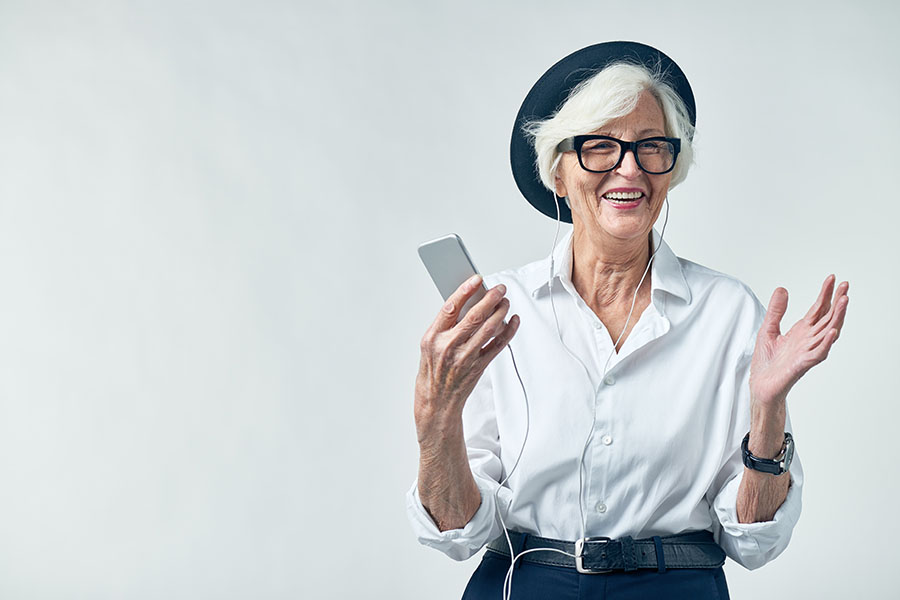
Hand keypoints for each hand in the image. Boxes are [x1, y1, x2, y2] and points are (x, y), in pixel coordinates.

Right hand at [414, 275, 518, 440]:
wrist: (436, 401)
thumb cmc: (432, 370)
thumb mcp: (429, 344)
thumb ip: (446, 325)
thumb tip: (468, 302)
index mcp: (433, 338)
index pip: (450, 308)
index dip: (465, 291)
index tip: (477, 279)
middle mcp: (449, 347)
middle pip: (474, 316)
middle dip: (490, 299)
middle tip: (499, 288)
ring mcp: (465, 358)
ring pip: (488, 329)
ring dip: (500, 312)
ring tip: (505, 301)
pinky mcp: (479, 367)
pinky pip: (498, 346)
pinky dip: (508, 331)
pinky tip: (513, 321)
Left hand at [750, 274, 848, 407]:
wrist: (761, 386)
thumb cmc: (767, 362)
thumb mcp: (768, 329)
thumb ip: (776, 311)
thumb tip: (782, 289)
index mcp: (802, 331)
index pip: (818, 309)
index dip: (825, 294)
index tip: (833, 278)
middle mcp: (809, 340)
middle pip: (827, 317)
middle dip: (837, 301)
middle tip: (846, 285)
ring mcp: (808, 351)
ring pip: (828, 332)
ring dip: (837, 317)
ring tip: (844, 301)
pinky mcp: (803, 364)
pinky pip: (819, 353)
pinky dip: (827, 342)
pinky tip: (832, 331)